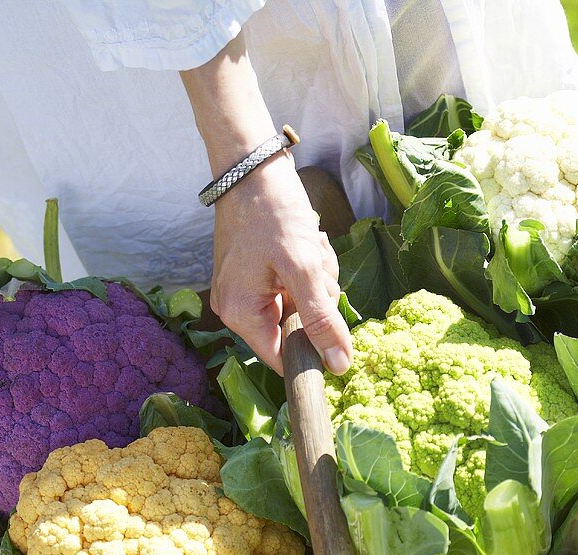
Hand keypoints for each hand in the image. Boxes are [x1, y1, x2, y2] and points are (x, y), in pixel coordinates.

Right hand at [211, 154, 351, 374]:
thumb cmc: (272, 212)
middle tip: (315, 264)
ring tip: (310, 246)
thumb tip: (339, 366)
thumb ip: (322, 319)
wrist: (252, 166)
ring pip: (301, 304)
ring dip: (317, 278)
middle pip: (296, 328)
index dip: (314, 348)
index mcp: (241, 314)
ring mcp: (247, 289)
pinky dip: (308, 266)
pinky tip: (306, 241)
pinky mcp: (258, 272)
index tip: (335, 326)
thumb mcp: (303, 267)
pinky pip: (294, 284)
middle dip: (317, 299)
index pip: (283, 358)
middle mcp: (238, 308)